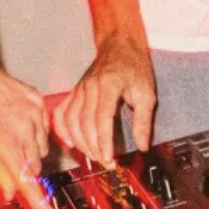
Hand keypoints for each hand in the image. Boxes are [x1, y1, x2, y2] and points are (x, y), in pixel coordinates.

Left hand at [0, 55, 54, 208]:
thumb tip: (10, 194)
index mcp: (2, 139)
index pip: (26, 179)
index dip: (39, 202)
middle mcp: (22, 126)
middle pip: (34, 167)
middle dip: (23, 172)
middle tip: (4, 159)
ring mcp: (33, 113)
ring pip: (40, 150)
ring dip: (27, 152)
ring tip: (6, 135)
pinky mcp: (39, 103)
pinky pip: (43, 131)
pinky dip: (32, 135)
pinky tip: (14, 123)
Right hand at [51, 34, 156, 165]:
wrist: (119, 45)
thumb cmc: (135, 68)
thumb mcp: (147, 93)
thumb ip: (143, 121)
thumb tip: (142, 147)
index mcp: (108, 85)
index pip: (102, 118)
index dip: (103, 141)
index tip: (109, 159)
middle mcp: (89, 87)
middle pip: (85, 123)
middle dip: (93, 147)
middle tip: (106, 164)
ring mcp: (79, 89)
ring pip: (71, 120)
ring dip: (80, 142)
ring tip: (94, 156)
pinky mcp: (74, 92)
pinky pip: (62, 112)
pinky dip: (62, 130)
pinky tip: (71, 143)